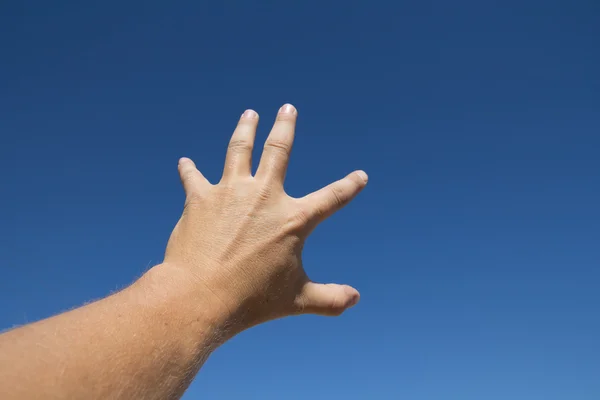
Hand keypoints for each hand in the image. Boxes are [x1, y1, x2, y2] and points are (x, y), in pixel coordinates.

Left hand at [162, 104, 367, 332]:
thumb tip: (355, 300)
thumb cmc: (252, 300)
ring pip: (239, 149)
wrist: (200, 295)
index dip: (350, 186)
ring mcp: (230, 193)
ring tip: (249, 114)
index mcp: (293, 219)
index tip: (361, 176)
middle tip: (287, 108)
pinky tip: (184, 162)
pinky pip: (194, 177)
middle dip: (285, 126)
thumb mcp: (298, 300)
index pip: (332, 198)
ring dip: (245, 129)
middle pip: (278, 149)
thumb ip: (330, 299)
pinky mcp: (200, 198)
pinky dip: (189, 170)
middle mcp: (264, 196)